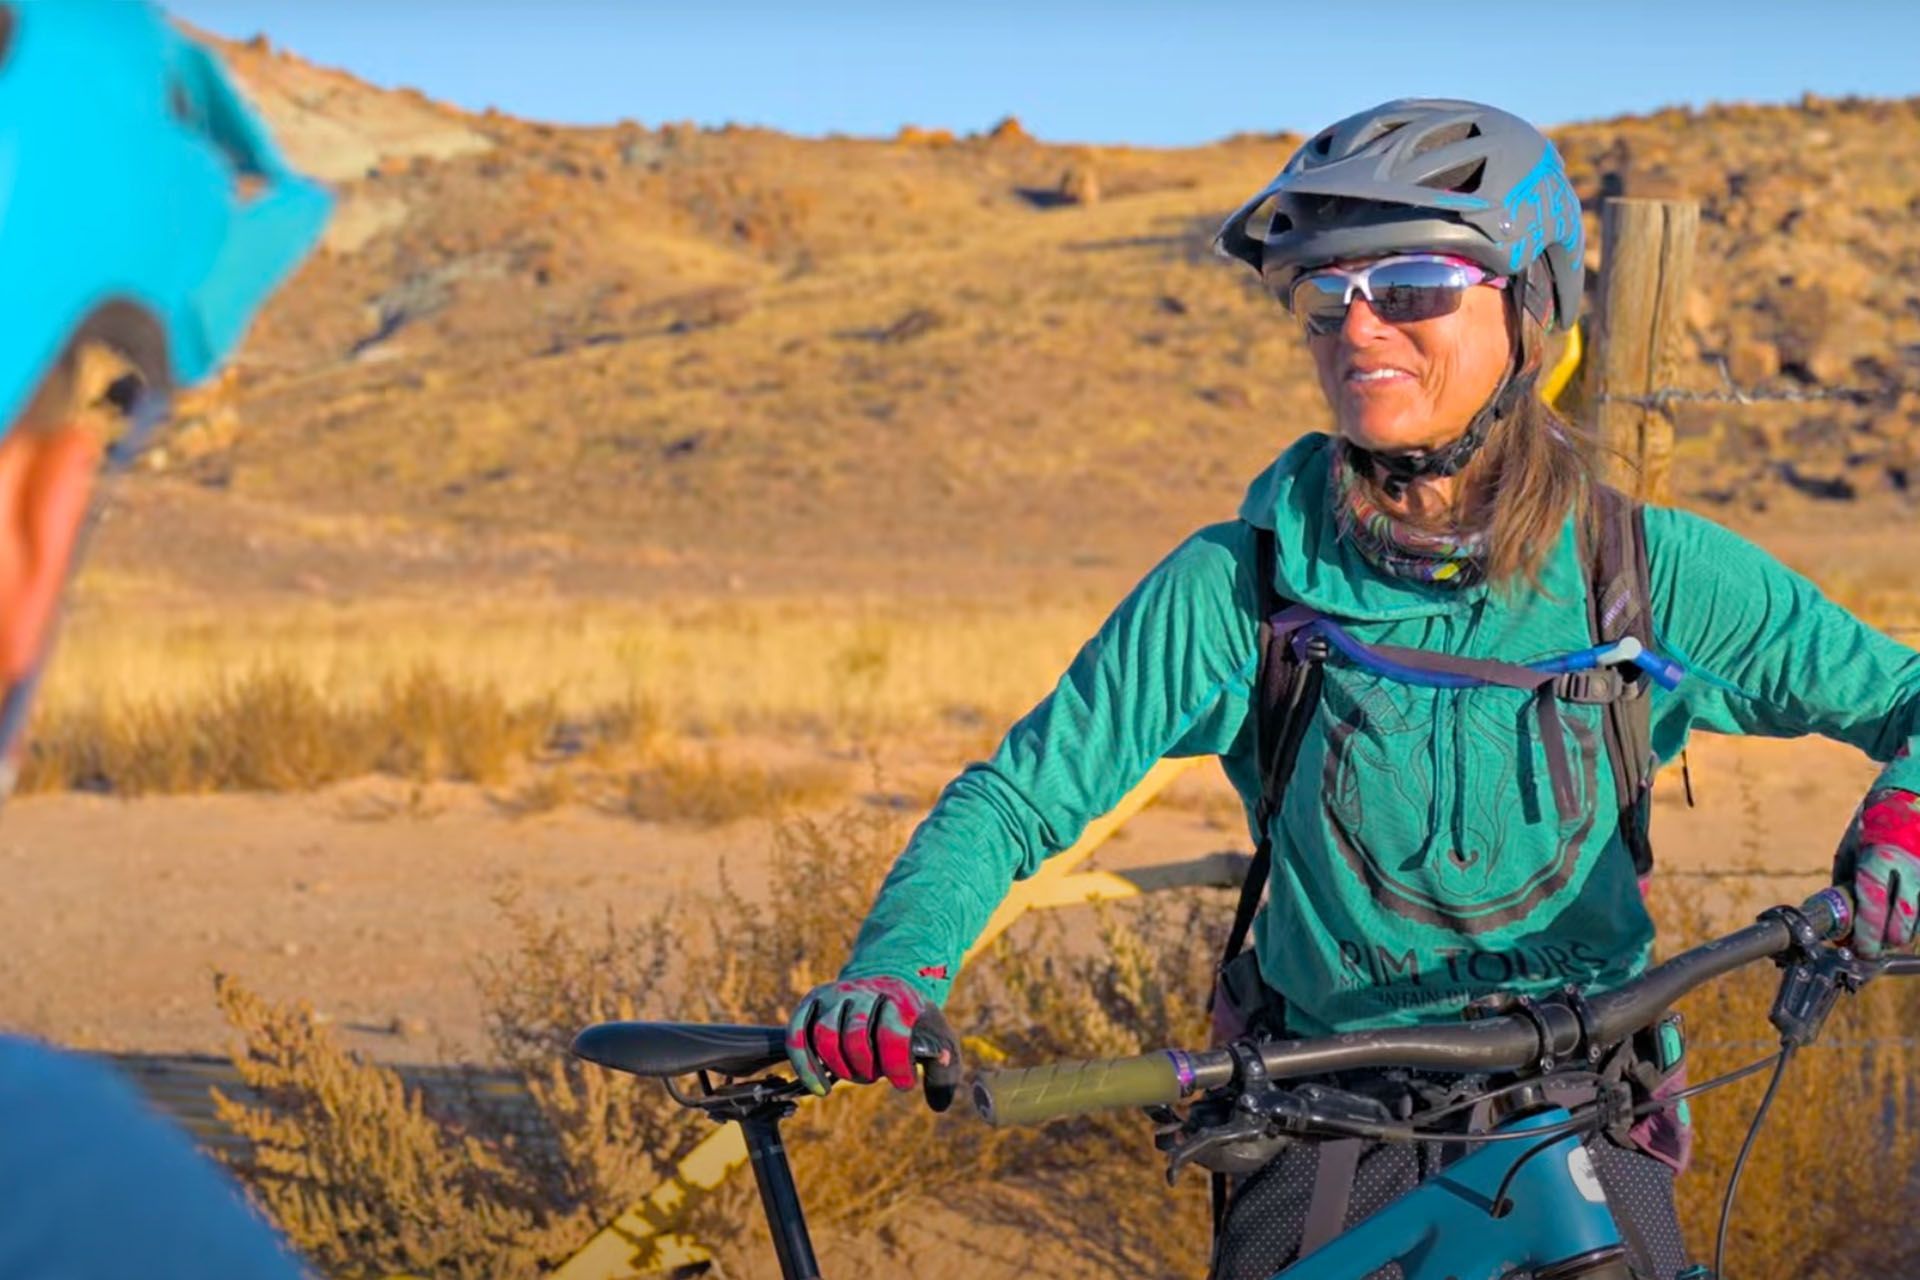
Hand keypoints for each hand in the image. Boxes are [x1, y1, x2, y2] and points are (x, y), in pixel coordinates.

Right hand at [784, 975, 958, 1104]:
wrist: (885, 986)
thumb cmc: (912, 1023)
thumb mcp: (938, 1038)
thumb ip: (945, 1070)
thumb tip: (938, 1104)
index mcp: (898, 997)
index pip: (892, 1030)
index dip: (896, 1064)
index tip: (904, 1085)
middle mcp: (863, 991)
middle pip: (855, 1035)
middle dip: (866, 1068)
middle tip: (874, 1077)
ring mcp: (834, 995)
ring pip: (825, 1034)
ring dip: (839, 1067)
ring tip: (854, 1076)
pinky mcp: (810, 1004)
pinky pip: (797, 1034)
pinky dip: (805, 1066)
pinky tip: (820, 1088)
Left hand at [1835, 788, 1919, 957]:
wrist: (1911, 795)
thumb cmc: (1874, 824)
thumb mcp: (1851, 849)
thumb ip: (1847, 884)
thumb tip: (1841, 918)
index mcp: (1878, 861)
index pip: (1873, 910)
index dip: (1867, 937)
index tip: (1861, 949)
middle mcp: (1909, 869)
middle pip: (1902, 925)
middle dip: (1886, 942)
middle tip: (1873, 946)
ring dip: (1903, 934)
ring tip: (1888, 932)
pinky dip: (1918, 922)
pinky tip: (1906, 919)